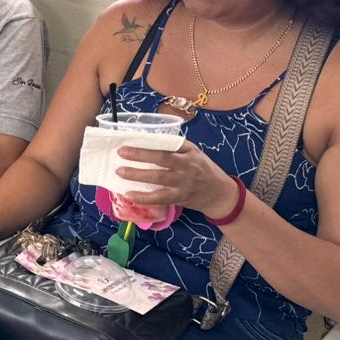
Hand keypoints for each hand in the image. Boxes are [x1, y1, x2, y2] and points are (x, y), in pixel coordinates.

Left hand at [116, 142, 239, 216]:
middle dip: (140, 156)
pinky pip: (159, 198)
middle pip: (162, 160)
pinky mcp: (178, 198)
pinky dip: (143, 198)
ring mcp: (182, 184)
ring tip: (120, 172)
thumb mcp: (194, 153)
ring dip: (137, 176)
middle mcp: (186, 167)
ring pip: (158, 179)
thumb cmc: (203, 169)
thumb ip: (175, 147)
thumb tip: (147, 141)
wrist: (219, 193)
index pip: (168, 146)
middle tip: (121, 154)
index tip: (131, 141)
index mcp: (189, 153)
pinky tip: (129, 194)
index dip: (149, 143)